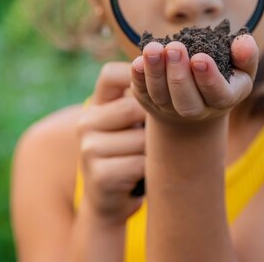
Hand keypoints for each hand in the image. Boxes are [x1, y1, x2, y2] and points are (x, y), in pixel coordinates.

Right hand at [76, 62, 146, 224]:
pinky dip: (151, 169)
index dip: (139, 75)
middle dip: (156, 121)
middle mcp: (86, 121)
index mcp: (97, 103)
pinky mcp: (99, 175)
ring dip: (155, 149)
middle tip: (162, 134)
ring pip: (142, 138)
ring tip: (151, 155)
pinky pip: (142, 163)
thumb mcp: (131, 120)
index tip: (160, 88)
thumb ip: (143, 96)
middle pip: (135, 106)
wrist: (110, 198)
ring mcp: (89, 149)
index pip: (111, 73)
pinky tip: (146, 172)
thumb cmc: (130, 150)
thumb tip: (177, 66)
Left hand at [130, 34, 258, 126]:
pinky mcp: (150, 102)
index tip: (200, 58)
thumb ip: (246, 55)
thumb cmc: (225, 75)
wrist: (198, 99)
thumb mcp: (241, 67)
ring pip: (161, 96)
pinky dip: (138, 78)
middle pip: (186, 101)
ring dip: (155, 73)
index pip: (218, 95)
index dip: (209, 79)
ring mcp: (171, 109)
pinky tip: (137, 61)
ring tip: (153, 48)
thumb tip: (244, 42)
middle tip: (175, 48)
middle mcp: (198, 111)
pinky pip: (143, 93)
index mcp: (225, 100)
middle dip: (179, 75)